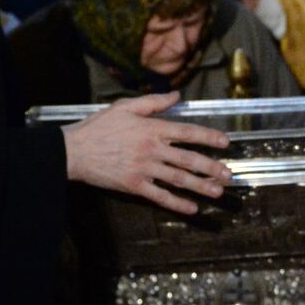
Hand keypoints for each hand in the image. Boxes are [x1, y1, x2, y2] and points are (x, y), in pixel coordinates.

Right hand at [62, 91, 232, 214]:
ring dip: (200, 186)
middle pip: (188, 159)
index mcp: (152, 128)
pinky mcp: (134, 186)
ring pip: (178, 179)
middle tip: (230, 175)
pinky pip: (159, 196)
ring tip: (218, 192)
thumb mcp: (125, 106)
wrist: (74, 151)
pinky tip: (191, 209)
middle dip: (211, 167)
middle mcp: (152, 149)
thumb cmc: (99, 126)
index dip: (209, 137)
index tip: (226, 143)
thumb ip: (153, 102)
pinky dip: (176, 203)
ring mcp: (144, 169)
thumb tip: (177, 96)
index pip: (187, 132)